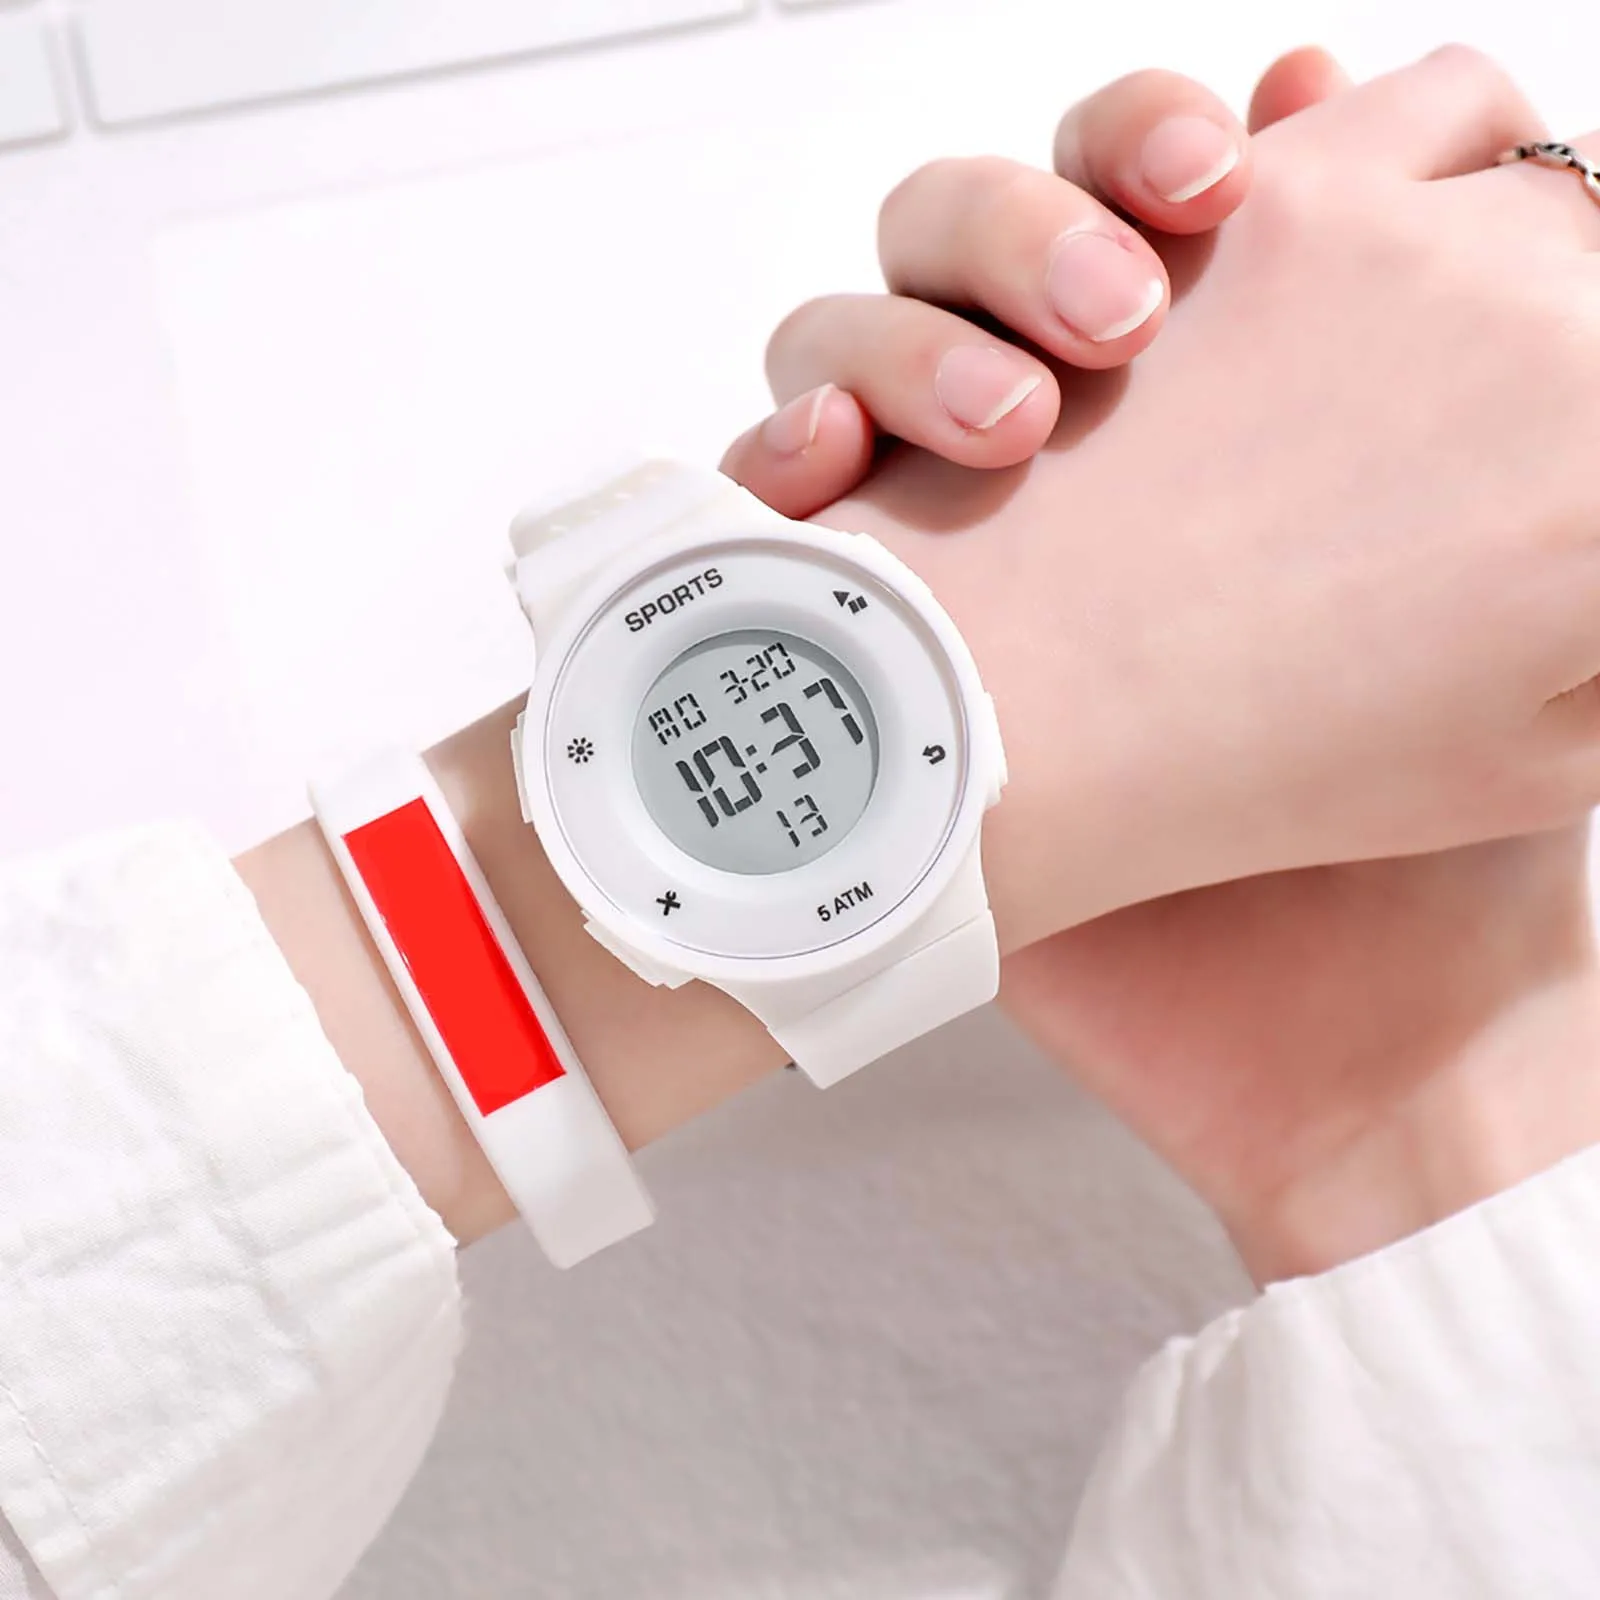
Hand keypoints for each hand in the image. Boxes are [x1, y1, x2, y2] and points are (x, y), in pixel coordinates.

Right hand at [733, 47, 1599, 1282]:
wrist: (1326, 1020)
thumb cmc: (1454, 824)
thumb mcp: (1560, 599)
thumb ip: (1534, 388)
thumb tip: (1468, 145)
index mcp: (1220, 417)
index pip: (1134, 189)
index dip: (1150, 150)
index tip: (1210, 182)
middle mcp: (1069, 464)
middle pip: (978, 227)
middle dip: (1026, 225)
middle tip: (1113, 316)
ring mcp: (951, 545)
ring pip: (858, 323)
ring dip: (901, 336)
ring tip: (1001, 433)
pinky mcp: (873, 636)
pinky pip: (759, 492)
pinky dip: (779, 446)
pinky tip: (828, 475)